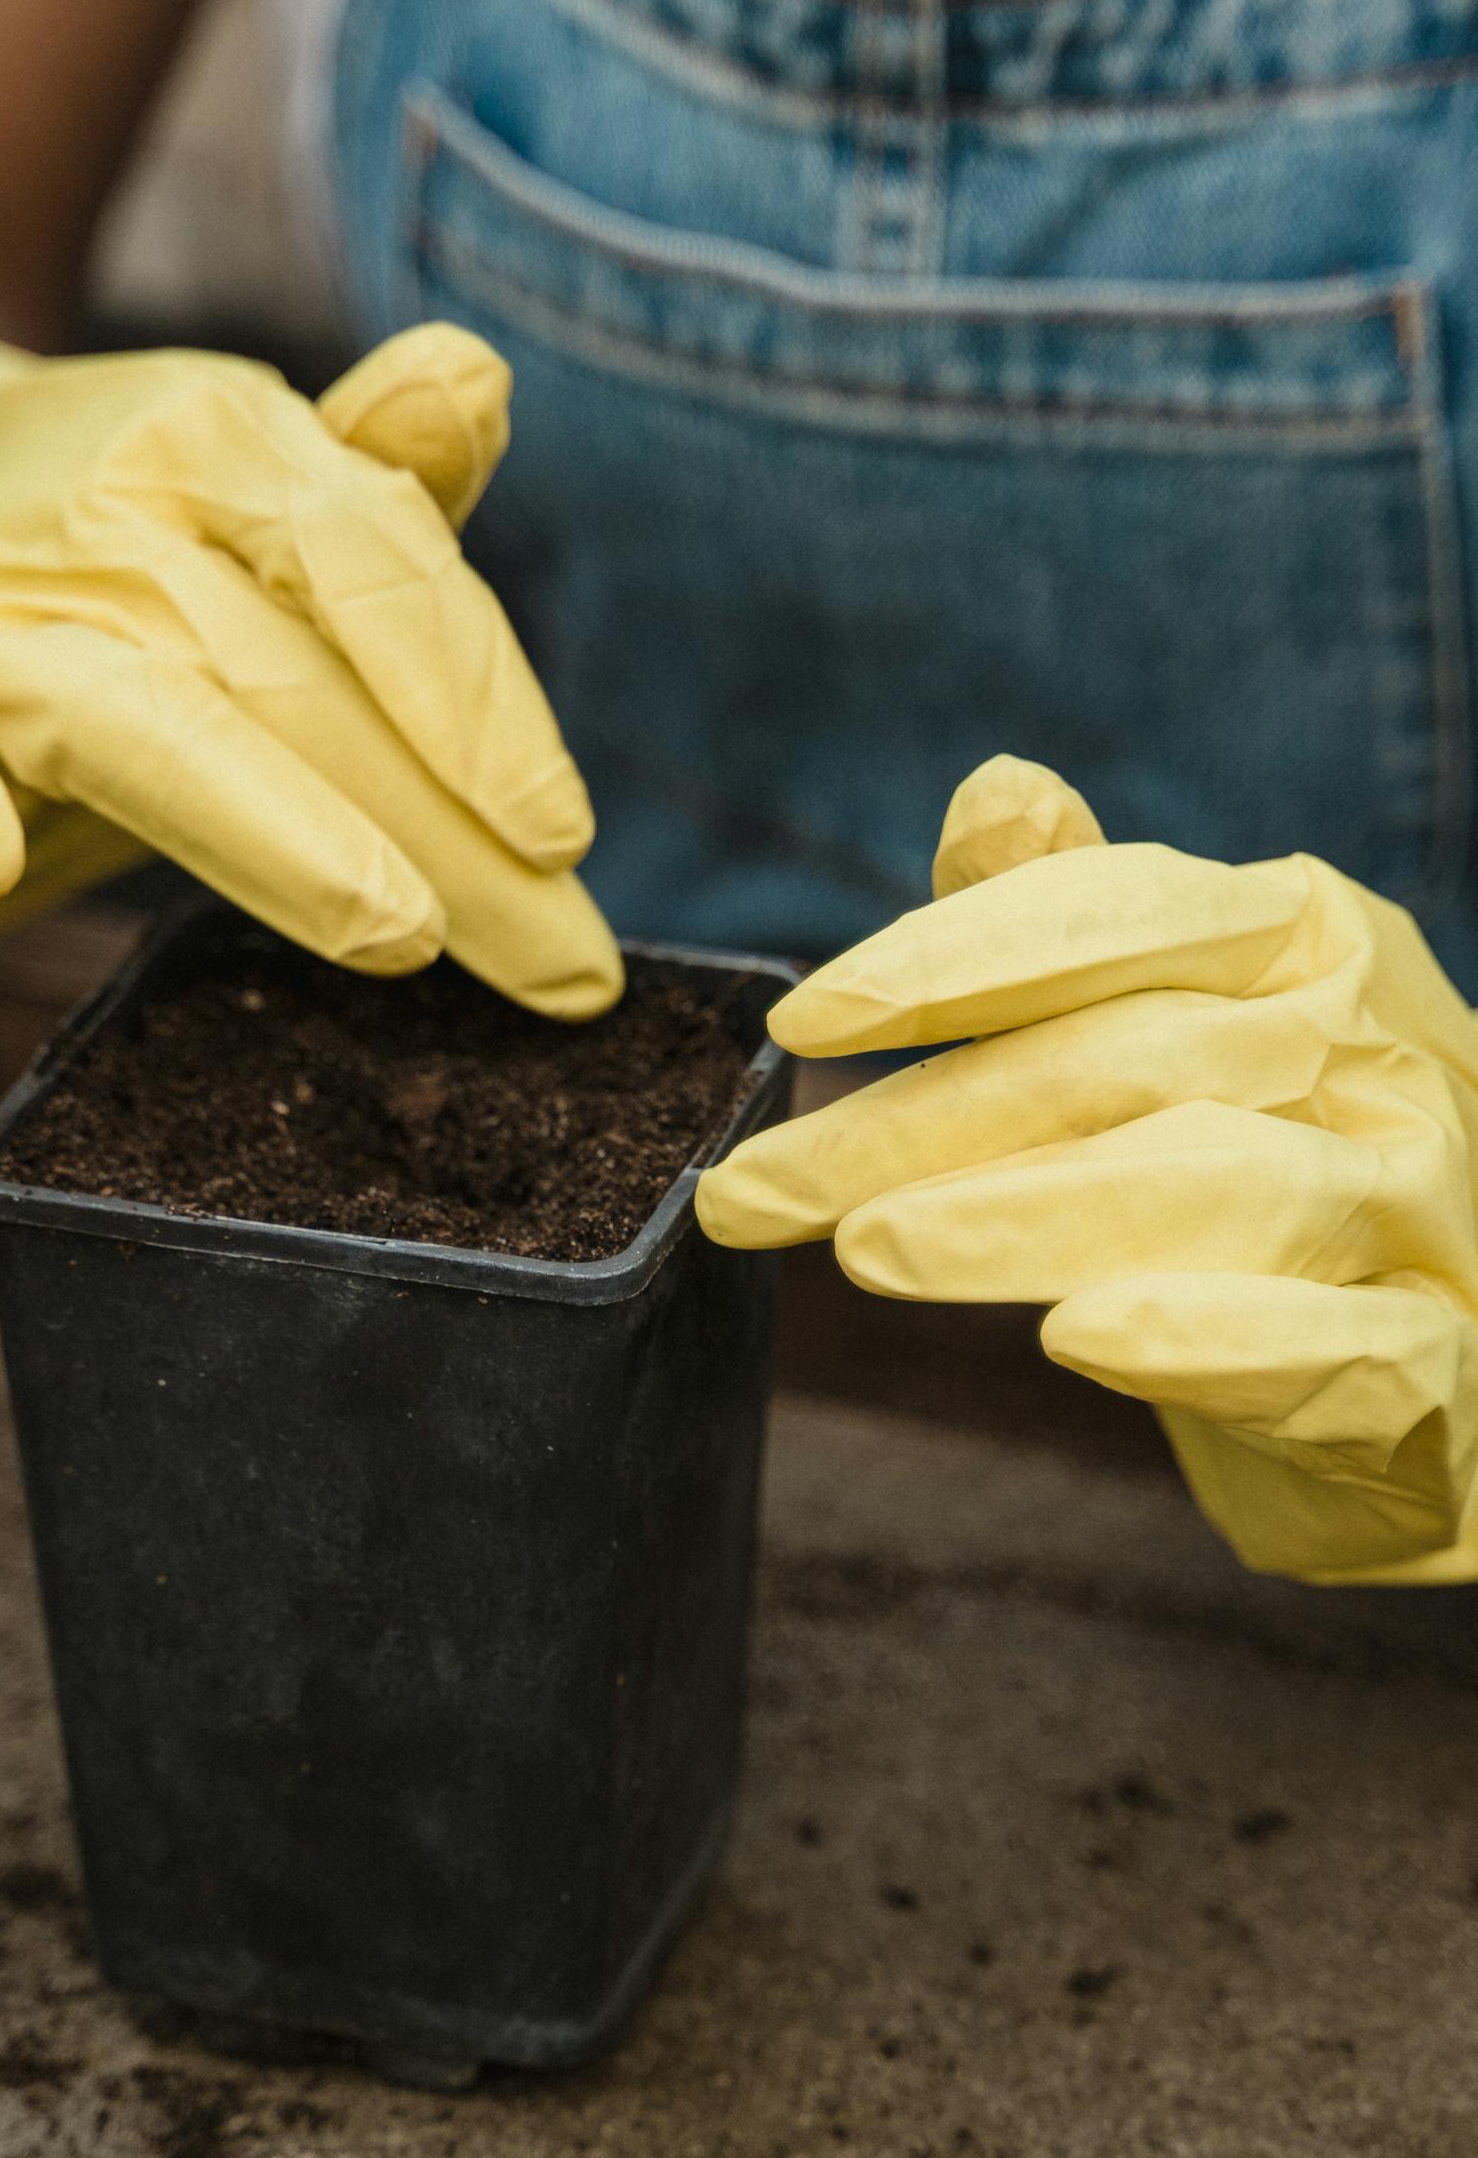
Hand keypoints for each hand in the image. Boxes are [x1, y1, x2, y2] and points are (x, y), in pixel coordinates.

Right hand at [0, 307, 620, 1016]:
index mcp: (211, 452)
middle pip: (292, 677)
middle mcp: (95, 521)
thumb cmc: (90, 566)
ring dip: (264, 821)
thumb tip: (473, 380)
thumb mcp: (231, 510)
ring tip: (387, 921)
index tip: (564, 834)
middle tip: (561, 970)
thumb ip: (363, 495)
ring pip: (125, 721)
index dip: (476, 696)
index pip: (372, 558)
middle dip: (443, 833)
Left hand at [698, 755, 1477, 1584]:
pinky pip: (1339, 1351)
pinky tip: (1082, 1337)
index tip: (800, 1023)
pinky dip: (1213, 1343)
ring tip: (869, 1250)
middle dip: (921, 1124)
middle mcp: (1378, 1050)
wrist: (1459, 1356)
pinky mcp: (1437, 1367)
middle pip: (1129, 1060)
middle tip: (750, 1193)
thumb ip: (1087, 921)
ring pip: (1228, 1188)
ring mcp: (1423, 1206)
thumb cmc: (1283, 1165)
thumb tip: (997, 790)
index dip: (956, 957)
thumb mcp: (1193, 1025)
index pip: (1125, 916)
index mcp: (1311, 944)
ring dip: (1031, 1215)